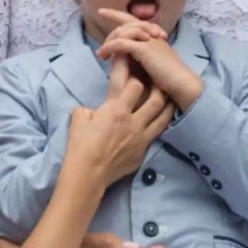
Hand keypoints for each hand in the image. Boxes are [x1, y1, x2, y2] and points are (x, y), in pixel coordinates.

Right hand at [64, 55, 173, 185]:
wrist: (88, 173)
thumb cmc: (81, 145)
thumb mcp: (78, 118)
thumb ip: (89, 108)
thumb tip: (93, 111)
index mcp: (117, 110)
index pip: (135, 86)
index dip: (136, 78)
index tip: (135, 74)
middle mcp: (133, 122)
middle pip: (157, 100)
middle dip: (159, 89)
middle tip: (159, 84)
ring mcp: (141, 138)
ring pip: (163, 118)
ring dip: (167, 107)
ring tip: (169, 100)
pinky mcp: (143, 152)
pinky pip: (155, 136)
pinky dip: (158, 127)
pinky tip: (158, 124)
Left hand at [96, 8, 201, 110]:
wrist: (181, 82)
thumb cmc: (169, 77)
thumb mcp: (153, 61)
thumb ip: (140, 55)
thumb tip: (125, 56)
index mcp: (153, 35)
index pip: (134, 20)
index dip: (117, 14)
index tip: (103, 12)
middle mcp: (151, 34)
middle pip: (125, 23)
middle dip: (109, 30)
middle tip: (99, 46)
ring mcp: (148, 39)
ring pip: (121, 32)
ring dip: (108, 42)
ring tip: (100, 55)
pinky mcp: (143, 48)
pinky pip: (120, 43)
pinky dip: (109, 47)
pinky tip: (103, 54)